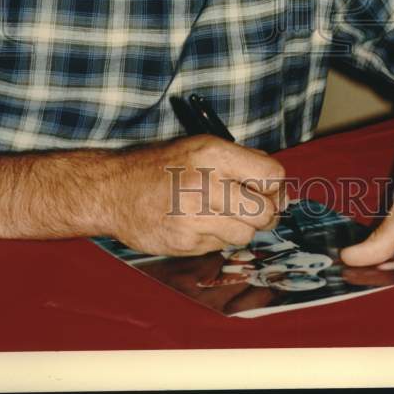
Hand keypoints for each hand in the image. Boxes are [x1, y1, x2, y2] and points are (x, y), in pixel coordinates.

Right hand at [103, 135, 285, 256]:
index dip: (274, 186)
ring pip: (246, 234)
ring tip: (222, 215)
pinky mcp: (186, 242)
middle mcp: (207, 184)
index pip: (272, 175)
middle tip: (254, 209)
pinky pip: (221, 246)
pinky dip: (218, 238)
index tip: (267, 189)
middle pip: (265, 212)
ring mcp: (196, 216)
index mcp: (214, 154)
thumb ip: (240, 161)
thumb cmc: (162, 166)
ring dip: (241, 228)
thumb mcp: (201, 146)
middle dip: (265, 213)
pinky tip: (201, 224)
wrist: (116, 190)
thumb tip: (277, 185)